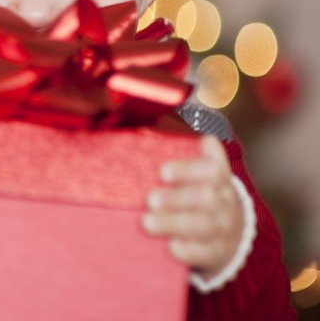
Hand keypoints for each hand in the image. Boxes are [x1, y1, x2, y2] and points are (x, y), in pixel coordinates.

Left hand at [142, 135, 243, 279]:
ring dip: (173, 223)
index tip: (162, 171)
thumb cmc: (197, 188)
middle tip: (149, 199)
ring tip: (146, 222)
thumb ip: (180, 143)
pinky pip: (206, 253)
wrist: (228, 232)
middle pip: (206, 198)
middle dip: (176, 198)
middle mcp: (224, 200)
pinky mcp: (216, 252)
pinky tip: (170, 247)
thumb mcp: (194, 165)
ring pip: (204, 226)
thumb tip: (155, 121)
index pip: (213, 169)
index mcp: (218, 175)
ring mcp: (223, 228)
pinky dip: (188, 251)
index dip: (189, 169)